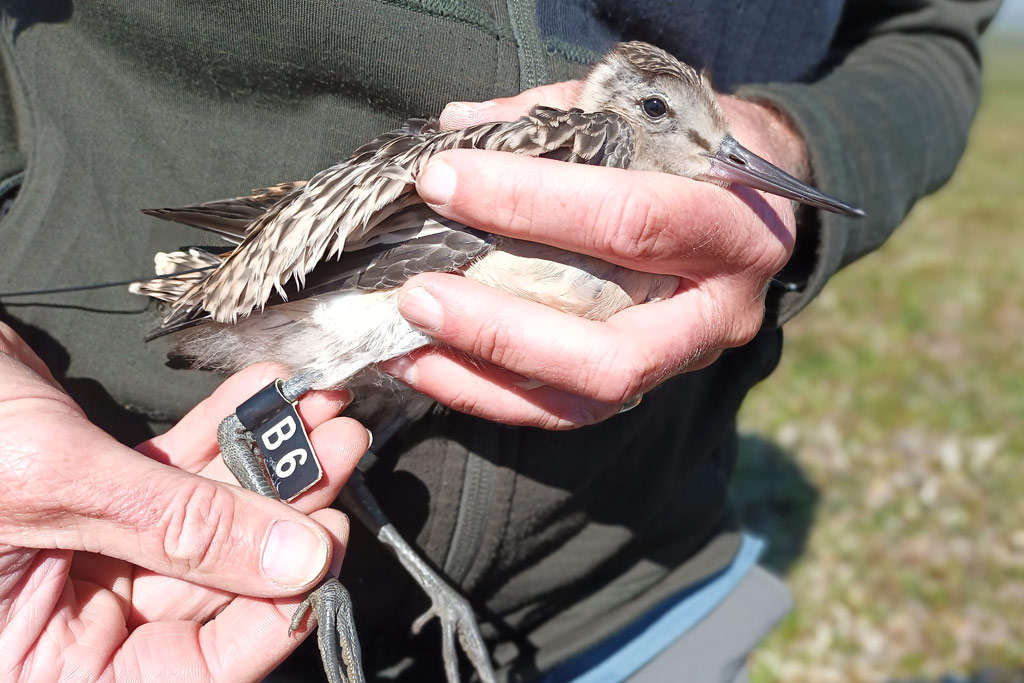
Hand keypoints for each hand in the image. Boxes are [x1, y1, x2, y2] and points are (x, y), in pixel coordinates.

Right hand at [0, 323, 368, 680]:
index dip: (270, 614)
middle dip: (283, 513)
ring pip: (207, 519)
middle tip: (337, 453)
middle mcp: (69, 623)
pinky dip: (224, 432)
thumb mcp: (52, 489)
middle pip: (213, 584)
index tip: (327, 548)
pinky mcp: (100, 493)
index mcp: (39, 667)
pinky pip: (179, 471)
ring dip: (268, 461)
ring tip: (320, 414)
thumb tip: (299, 561)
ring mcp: (89, 555)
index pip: (190, 669)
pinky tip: (266, 396)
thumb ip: (179, 530)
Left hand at [383, 81, 807, 428]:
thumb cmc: (695, 150)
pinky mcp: (645, 386)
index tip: (443, 179)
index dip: (531, 202)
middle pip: (611, 350)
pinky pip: (563, 412)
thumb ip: (561, 115)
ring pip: (585, 397)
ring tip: (404, 340)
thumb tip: (459, 124)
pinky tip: (423, 364)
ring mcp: (683, 360)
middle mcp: (718, 311)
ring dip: (485, 372)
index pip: (630, 220)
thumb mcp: (647, 112)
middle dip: (502, 325)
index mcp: (734, 226)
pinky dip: (487, 393)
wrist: (753, 209)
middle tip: (417, 292)